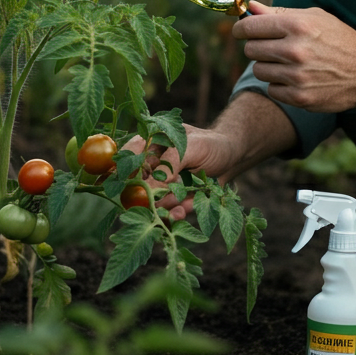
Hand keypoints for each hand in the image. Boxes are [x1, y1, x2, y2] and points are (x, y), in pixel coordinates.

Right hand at [121, 125, 244, 221]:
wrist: (233, 157)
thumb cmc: (211, 144)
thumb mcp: (193, 148)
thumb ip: (171, 164)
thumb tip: (151, 186)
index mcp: (151, 142)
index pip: (128, 155)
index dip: (122, 171)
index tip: (123, 186)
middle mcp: (152, 163)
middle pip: (136, 183)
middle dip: (145, 196)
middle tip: (155, 204)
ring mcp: (162, 181)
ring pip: (152, 199)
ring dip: (161, 207)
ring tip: (176, 210)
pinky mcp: (173, 197)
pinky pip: (168, 209)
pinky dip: (174, 212)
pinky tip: (182, 212)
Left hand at [233, 0, 355, 112]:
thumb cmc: (339, 40)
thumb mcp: (314, 17)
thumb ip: (279, 13)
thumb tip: (250, 7)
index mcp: (298, 25)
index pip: (250, 27)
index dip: (241, 28)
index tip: (241, 31)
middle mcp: (296, 50)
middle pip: (251, 50)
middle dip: (258, 47)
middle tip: (273, 47)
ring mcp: (297, 76)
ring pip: (259, 70)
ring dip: (268, 67)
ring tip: (288, 63)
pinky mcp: (300, 97)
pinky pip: (272, 90)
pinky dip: (280, 85)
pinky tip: (296, 78)